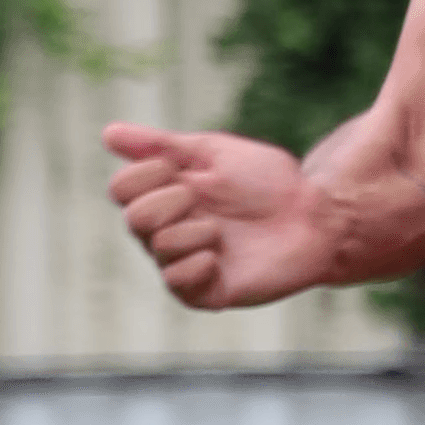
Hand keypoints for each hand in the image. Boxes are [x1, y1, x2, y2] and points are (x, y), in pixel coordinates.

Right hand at [103, 123, 335, 309]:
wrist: (316, 214)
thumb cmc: (268, 181)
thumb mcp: (215, 153)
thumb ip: (162, 145)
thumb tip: (108, 133)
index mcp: (166, 195)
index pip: (121, 188)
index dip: (146, 174)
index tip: (182, 168)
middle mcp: (168, 231)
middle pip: (134, 218)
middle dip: (171, 200)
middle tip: (205, 198)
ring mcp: (185, 262)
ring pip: (159, 248)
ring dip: (195, 230)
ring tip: (223, 229)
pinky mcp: (205, 292)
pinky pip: (177, 283)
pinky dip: (198, 264)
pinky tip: (220, 257)